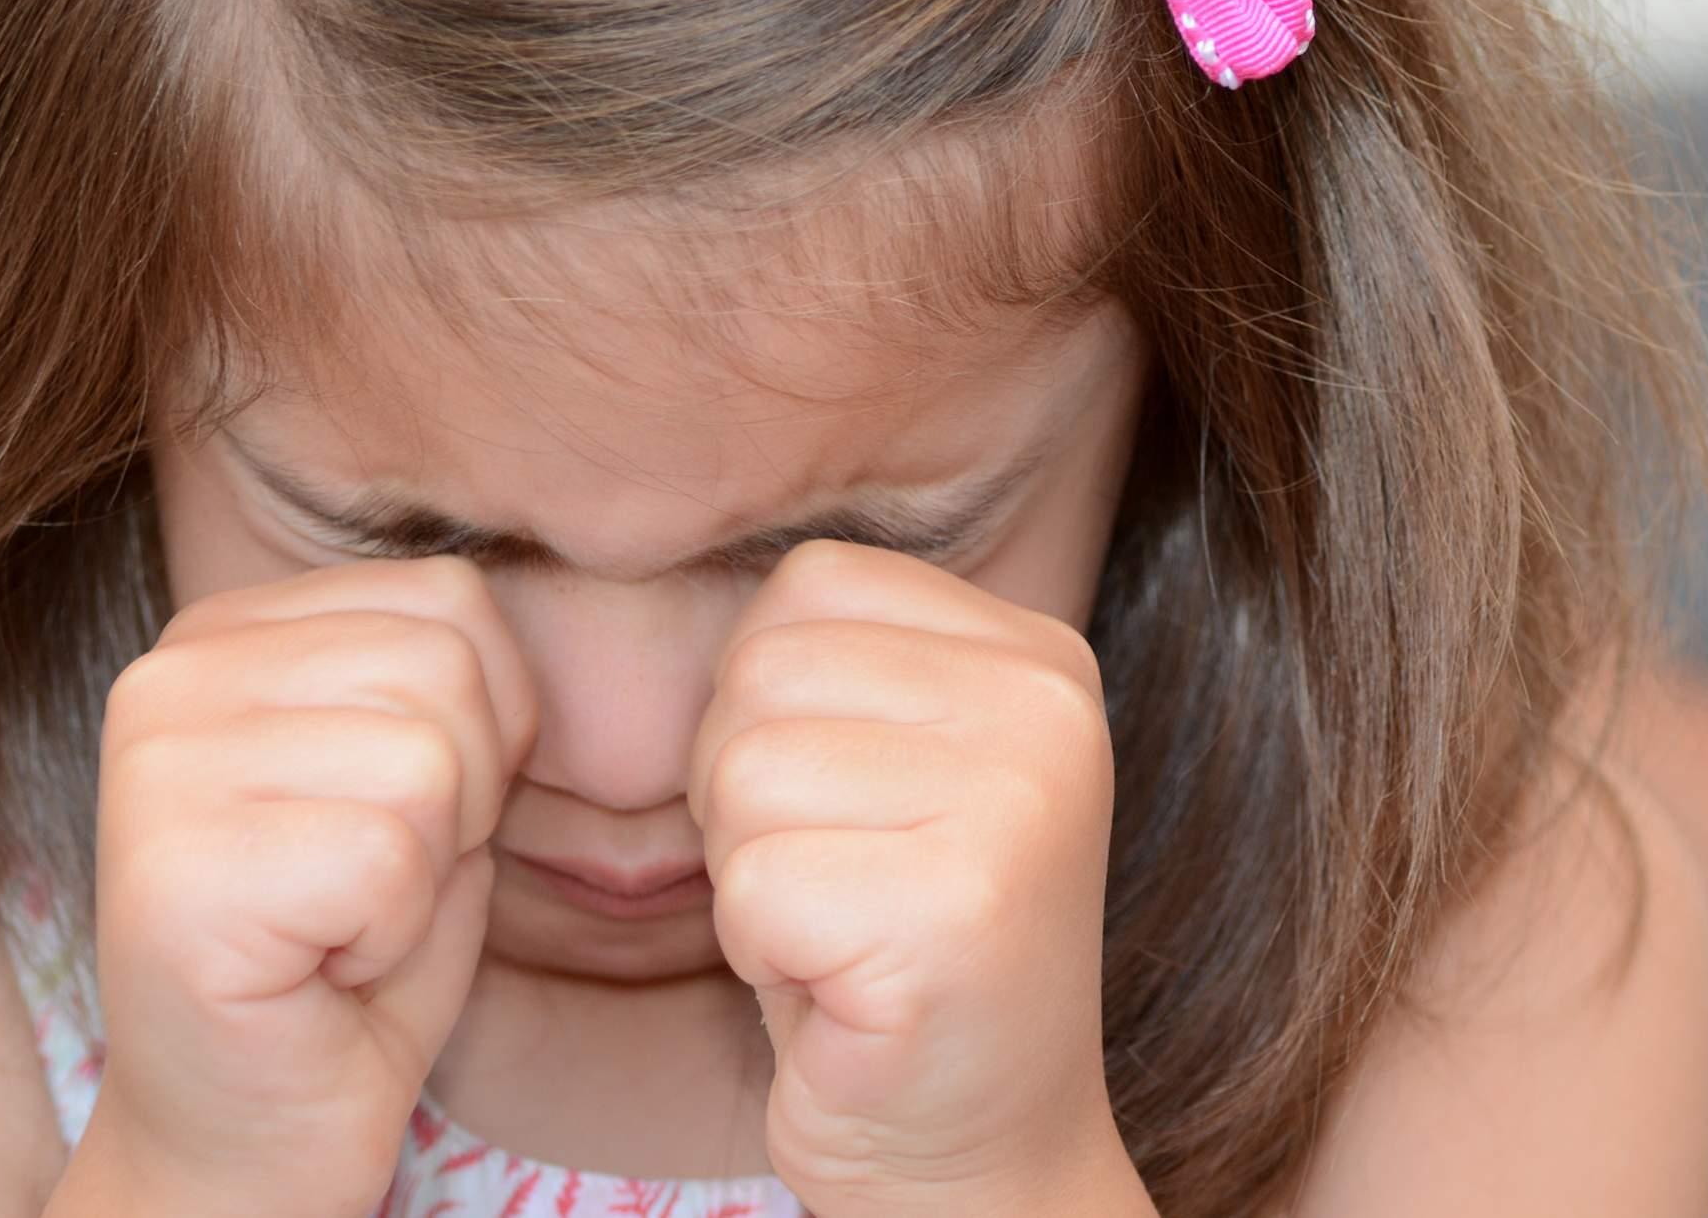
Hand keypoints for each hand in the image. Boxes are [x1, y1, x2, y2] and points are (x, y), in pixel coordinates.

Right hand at [75, 558, 539, 1217]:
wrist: (251, 1142)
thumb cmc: (348, 961)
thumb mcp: (418, 777)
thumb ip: (453, 677)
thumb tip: (533, 599)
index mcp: (224, 631)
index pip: (453, 598)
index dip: (485, 730)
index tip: (397, 823)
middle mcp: (167, 674)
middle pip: (448, 667)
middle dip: (464, 799)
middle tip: (371, 890)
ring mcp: (157, 769)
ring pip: (430, 760)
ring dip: (427, 870)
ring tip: (342, 925)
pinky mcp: (176, 874)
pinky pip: (391, 856)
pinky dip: (393, 934)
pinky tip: (319, 971)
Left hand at [691, 542, 1145, 1217]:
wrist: (984, 1161)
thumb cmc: (893, 957)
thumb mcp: (887, 764)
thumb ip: (830, 664)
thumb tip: (660, 551)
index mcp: (1036, 652)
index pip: (804, 588)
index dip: (767, 709)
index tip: (845, 813)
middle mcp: (1047, 706)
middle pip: (758, 676)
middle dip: (746, 799)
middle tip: (838, 892)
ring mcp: (1016, 803)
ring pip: (740, 775)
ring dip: (752, 878)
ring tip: (841, 937)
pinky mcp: (956, 914)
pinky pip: (749, 887)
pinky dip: (761, 957)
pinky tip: (844, 994)